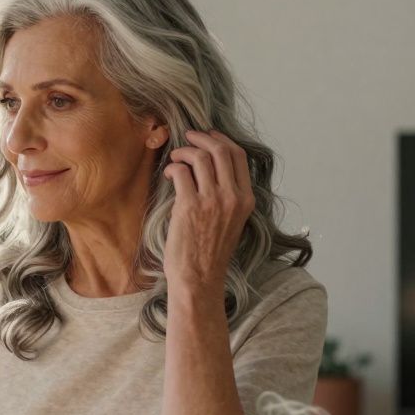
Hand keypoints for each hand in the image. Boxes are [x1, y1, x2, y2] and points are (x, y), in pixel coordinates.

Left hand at [162, 129, 254, 294]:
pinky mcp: (190, 206)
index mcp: (246, 199)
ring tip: (175, 158)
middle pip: (221, 150)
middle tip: (187, 138)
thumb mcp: (231, 221)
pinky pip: (181, 172)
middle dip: (201, 138)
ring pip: (200, 157)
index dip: (221, 140)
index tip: (208, 135)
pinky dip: (173, 168)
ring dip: (184, 152)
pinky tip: (169, 175)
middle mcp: (232, 197)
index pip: (238, 156)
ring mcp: (212, 201)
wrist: (198, 278)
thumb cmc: (209, 253)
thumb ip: (227, 196)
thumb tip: (210, 169)